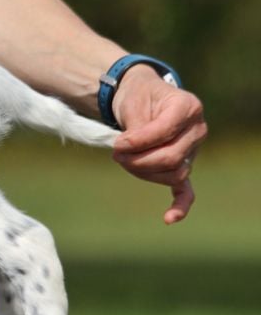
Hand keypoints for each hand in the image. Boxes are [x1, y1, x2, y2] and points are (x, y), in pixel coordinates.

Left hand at [111, 64, 206, 224]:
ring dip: (144, 172)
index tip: (117, 143)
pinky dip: (179, 205)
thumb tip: (128, 151)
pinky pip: (186, 190)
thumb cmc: (138, 97)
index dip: (138, 141)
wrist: (142, 96)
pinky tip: (169, 218)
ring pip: (173, 173)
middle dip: (138, 160)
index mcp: (188, 108)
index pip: (164, 132)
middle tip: (116, 154)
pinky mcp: (183, 165)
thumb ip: (136, 129)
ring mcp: (193, 150)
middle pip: (171, 158)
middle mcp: (197, 130)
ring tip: (123, 161)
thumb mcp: (134, 103)